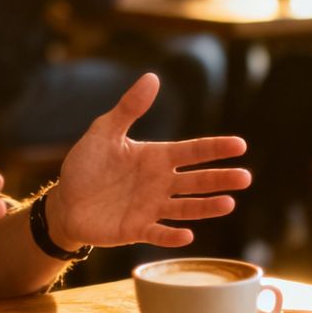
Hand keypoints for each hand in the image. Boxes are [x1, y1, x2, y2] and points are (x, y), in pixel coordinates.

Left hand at [49, 74, 249, 248]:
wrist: (66, 201)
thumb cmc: (87, 165)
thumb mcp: (105, 131)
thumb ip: (129, 108)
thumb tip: (152, 77)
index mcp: (156, 157)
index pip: (192, 151)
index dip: (215, 148)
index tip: (240, 145)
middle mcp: (160, 183)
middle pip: (196, 181)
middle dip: (220, 179)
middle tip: (246, 178)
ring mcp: (150, 208)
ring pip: (185, 207)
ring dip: (206, 207)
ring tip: (229, 203)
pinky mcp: (136, 230)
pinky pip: (157, 233)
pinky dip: (172, 235)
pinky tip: (188, 235)